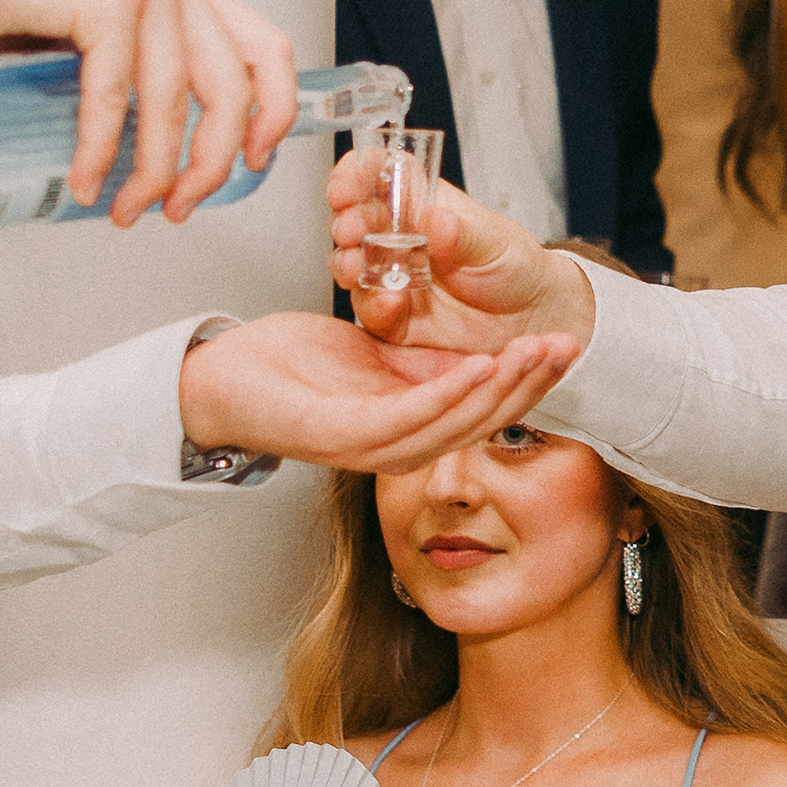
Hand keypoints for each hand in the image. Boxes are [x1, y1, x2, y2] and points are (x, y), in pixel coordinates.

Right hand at [0, 0, 297, 224]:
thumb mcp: (94, 43)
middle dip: (211, 166)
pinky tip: (86, 180)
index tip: (252, 164)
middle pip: (232, 92)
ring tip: (125, 210)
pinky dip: (101, 149)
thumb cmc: (8, 0)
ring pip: (173, 104)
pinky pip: (115, 95)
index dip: (276, 114)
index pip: (268, 52)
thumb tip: (148, 164)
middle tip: (178, 208)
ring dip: (153, 172)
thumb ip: (132, 83)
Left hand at [178, 312, 579, 473]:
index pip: (482, 407)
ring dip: (502, 388)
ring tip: (535, 353)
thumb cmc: (288, 366)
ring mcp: (369, 446)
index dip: (528, 380)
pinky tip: (481, 364)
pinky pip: (408, 416)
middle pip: (480, 421)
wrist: (217, 379)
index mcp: (406, 421)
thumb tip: (469, 340)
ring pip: (453, 422)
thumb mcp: (372, 348)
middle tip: (569, 346)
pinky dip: (449, 391)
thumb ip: (419, 354)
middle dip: (530, 384)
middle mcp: (395, 444)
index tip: (566, 345)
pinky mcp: (340, 436)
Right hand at [327, 151, 600, 355]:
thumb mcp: (496, 241)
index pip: (378, 174)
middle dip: (344, 221)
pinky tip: (389, 300)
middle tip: (350, 230)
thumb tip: (436, 219)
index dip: (355, 174)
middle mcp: (398, 236)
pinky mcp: (392, 314)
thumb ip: (464, 233)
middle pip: (353, 217)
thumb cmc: (514, 266)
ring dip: (346, 262)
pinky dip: (374, 303)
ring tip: (356, 267)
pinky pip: (370, 308)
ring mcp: (390, 274)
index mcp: (420, 202)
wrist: (528, 318)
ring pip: (349, 263)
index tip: (346, 186)